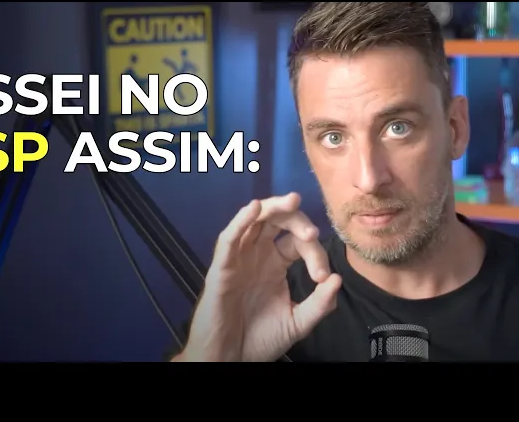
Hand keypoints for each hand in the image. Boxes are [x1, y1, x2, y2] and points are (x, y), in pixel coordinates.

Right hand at [179, 193, 341, 361]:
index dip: (314, 252)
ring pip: (254, 220)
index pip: (297, 242)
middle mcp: (257, 255)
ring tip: (292, 200)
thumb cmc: (259, 340)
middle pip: (276, 221)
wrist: (230, 359)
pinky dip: (241, 220)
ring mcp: (239, 259)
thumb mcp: (298, 322)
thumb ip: (319, 304)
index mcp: (275, 264)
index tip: (321, 277)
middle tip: (312, 233)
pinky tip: (255, 208)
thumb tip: (337, 279)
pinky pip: (229, 238)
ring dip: (273, 207)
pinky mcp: (222, 268)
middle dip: (296, 218)